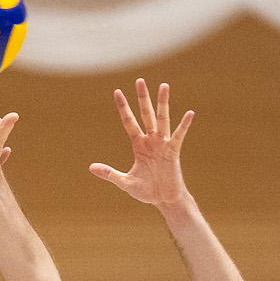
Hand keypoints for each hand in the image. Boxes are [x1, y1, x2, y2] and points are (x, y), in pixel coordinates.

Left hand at [90, 78, 192, 207]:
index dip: (123, 108)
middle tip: (140, 80)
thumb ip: (109, 173)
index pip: (129, 122)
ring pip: (162, 119)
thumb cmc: (146, 191)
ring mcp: (163, 144)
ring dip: (162, 103)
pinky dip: (184, 125)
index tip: (117, 92)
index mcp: (138, 145)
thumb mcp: (125, 182)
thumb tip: (91, 167)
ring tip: (164, 85)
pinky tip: (189, 113)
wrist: (163, 200)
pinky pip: (179, 136)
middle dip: (142, 98)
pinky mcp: (173, 151)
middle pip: (145, 114)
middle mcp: (151, 140)